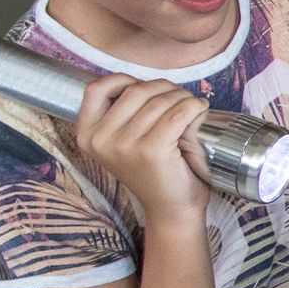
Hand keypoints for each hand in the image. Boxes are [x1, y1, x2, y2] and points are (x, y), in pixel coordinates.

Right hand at [76, 74, 209, 222]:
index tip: (146, 89)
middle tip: (181, 99)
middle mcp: (100, 140)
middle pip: (135, 90)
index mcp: (88, 135)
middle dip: (164, 88)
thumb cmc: (154, 170)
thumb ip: (124, 113)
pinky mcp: (151, 151)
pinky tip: (200, 110)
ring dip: (183, 97)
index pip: (96, 89)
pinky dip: (194, 106)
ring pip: (159, 100)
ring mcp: (124, 145)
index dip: (123, 80)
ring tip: (193, 106)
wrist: (171, 208)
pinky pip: (178, 113)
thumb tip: (147, 82)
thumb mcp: (125, 140)